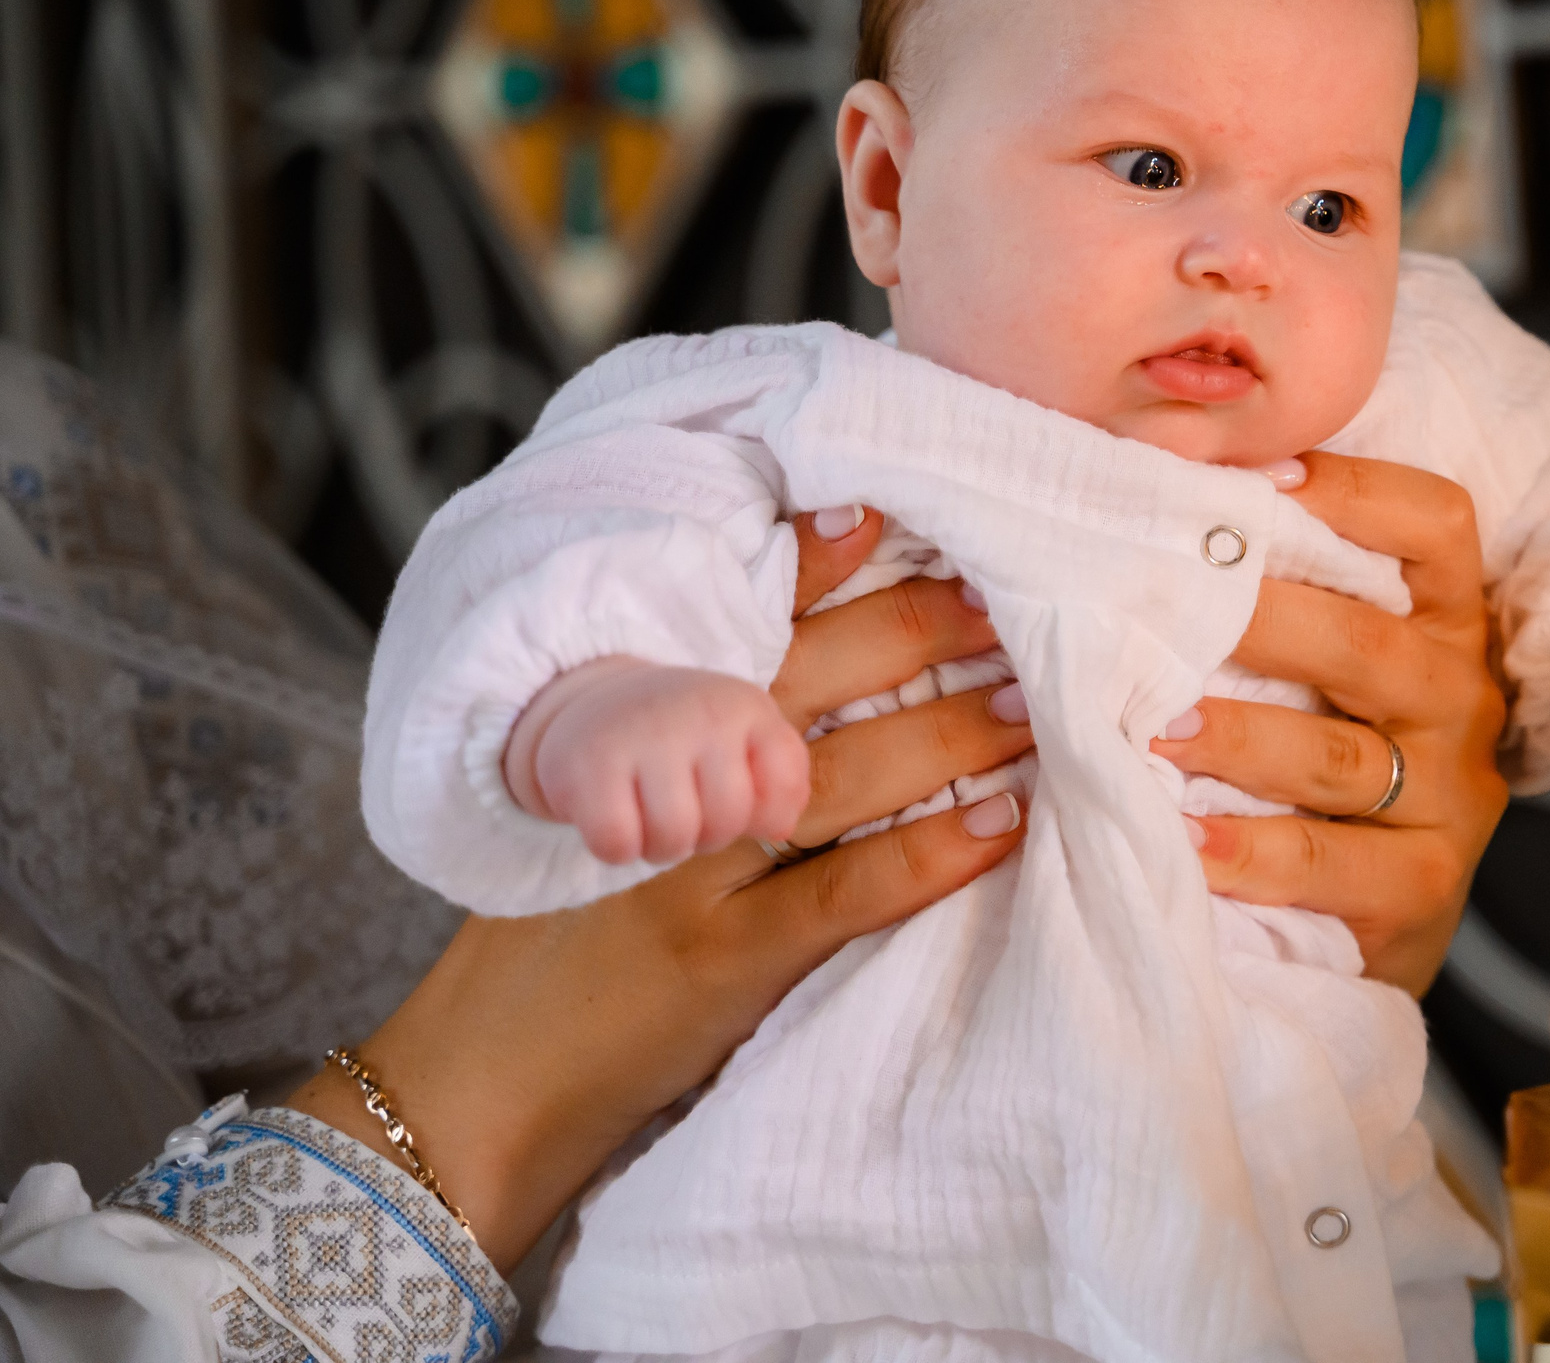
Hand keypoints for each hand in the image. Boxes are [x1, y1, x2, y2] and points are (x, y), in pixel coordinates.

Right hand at [294, 505, 1032, 1273]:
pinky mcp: (723, 961)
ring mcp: (691, 872)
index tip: (877, 511)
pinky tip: (1002, 825)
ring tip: (1030, 700)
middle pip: (797, 684)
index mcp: (617, 735)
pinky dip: (928, 856)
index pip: (720, 629)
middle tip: (998, 594)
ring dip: (946, 733)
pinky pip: (843, 895)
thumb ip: (655, 746)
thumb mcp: (576, 819)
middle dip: (905, 631)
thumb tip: (785, 676)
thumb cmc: (539, 947)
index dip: (799, 568)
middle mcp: (654, 784)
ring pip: (837, 777)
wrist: (473, 1084)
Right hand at [505, 661, 809, 863]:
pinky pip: (618, 842)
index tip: (732, 798)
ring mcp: (643, 733)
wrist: (599, 702)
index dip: (760, 814)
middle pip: (727, 819)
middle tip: (685, 812)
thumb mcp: (743, 741)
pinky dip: (616, 848)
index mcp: (747, 707)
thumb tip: (780, 828)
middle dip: (707, 836)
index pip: (783, 789)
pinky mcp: (588, 763)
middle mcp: (701, 712)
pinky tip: (614, 819)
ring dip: (661, 847)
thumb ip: (779, 782)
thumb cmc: (685, 737)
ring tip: (650, 817)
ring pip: (674, 836)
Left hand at [1151, 454, 1509, 994]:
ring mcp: (1448, 798)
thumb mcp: (1328, 673)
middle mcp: (1460, 699)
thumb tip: (1161, 498)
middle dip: (1259, 621)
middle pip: (1370, 641)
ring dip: (1236, 740)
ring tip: (1151, 732)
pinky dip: (1250, 853)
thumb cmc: (1325, 765)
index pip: (1438, 525)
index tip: (1258, 481)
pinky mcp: (1421, 888)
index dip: (1358, 491)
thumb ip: (1283, 594)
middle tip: (1160, 609)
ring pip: (1339, 756)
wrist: (1374, 922)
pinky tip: (1184, 840)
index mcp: (1445, 624)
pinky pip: (1328, 864)